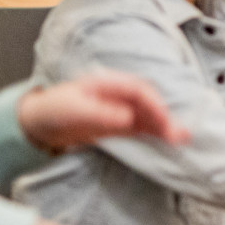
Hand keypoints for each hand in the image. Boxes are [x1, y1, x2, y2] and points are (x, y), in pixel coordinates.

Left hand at [18, 71, 189, 152]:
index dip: (152, 103)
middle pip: (147, 102)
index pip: (137, 90)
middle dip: (164, 117)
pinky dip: (158, 133)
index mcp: (107, 84)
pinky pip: (143, 128)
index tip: (161, 119)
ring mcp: (121, 110)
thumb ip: (101, 113)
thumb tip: (128, 118)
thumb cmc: (55, 109)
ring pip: (149, 116)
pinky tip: (171, 140)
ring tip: (183, 138)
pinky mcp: (121, 125)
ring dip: (165, 126)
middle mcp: (118, 95)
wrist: (41, 123)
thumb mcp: (75, 110)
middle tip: (177, 135)